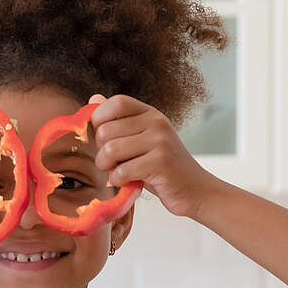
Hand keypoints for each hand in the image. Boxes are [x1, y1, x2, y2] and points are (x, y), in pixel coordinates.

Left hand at [91, 93, 219, 217]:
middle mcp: (157, 122)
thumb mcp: (139, 140)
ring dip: (107, 167)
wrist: (194, 189)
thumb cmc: (160, 166)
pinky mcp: (161, 163)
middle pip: (106, 130)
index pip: (116, 103)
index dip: (100, 120)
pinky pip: (122, 171)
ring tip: (118, 172)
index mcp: (150, 113)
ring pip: (110, 150)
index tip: (103, 138)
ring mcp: (161, 141)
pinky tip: (128, 182)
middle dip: (100, 151)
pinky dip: (118, 180)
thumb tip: (94, 98)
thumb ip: (117, 121)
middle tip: (112, 162)